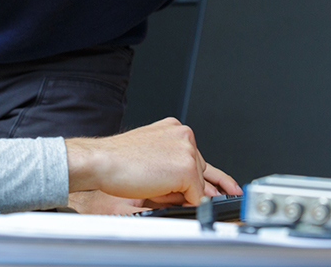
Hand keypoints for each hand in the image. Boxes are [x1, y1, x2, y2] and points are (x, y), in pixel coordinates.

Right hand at [64, 118, 239, 205]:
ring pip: (198, 184)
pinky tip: (159, 190)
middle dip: (190, 185)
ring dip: (182, 192)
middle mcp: (184, 135)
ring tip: (152, 183)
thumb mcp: (152, 155)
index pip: (197, 156)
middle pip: (200, 171)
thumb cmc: (118, 160)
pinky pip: (195, 196)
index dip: (206, 177)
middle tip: (167, 186)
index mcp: (174, 128)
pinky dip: (183, 201)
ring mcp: (187, 150)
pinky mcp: (186, 168)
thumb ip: (175, 165)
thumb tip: (200, 187)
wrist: (102, 160)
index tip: (229, 188)